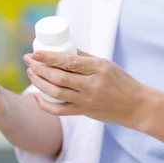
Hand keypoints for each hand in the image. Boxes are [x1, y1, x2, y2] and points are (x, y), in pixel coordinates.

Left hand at [23, 50, 150, 128]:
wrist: (135, 106)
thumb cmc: (120, 81)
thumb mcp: (106, 64)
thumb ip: (84, 58)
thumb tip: (63, 49)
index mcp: (98, 69)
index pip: (69, 62)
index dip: (49, 58)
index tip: (35, 53)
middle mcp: (91, 85)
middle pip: (58, 77)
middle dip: (39, 68)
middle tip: (28, 60)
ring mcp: (86, 101)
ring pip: (55, 92)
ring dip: (39, 82)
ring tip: (30, 73)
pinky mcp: (83, 112)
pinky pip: (59, 111)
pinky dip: (45, 104)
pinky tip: (36, 96)